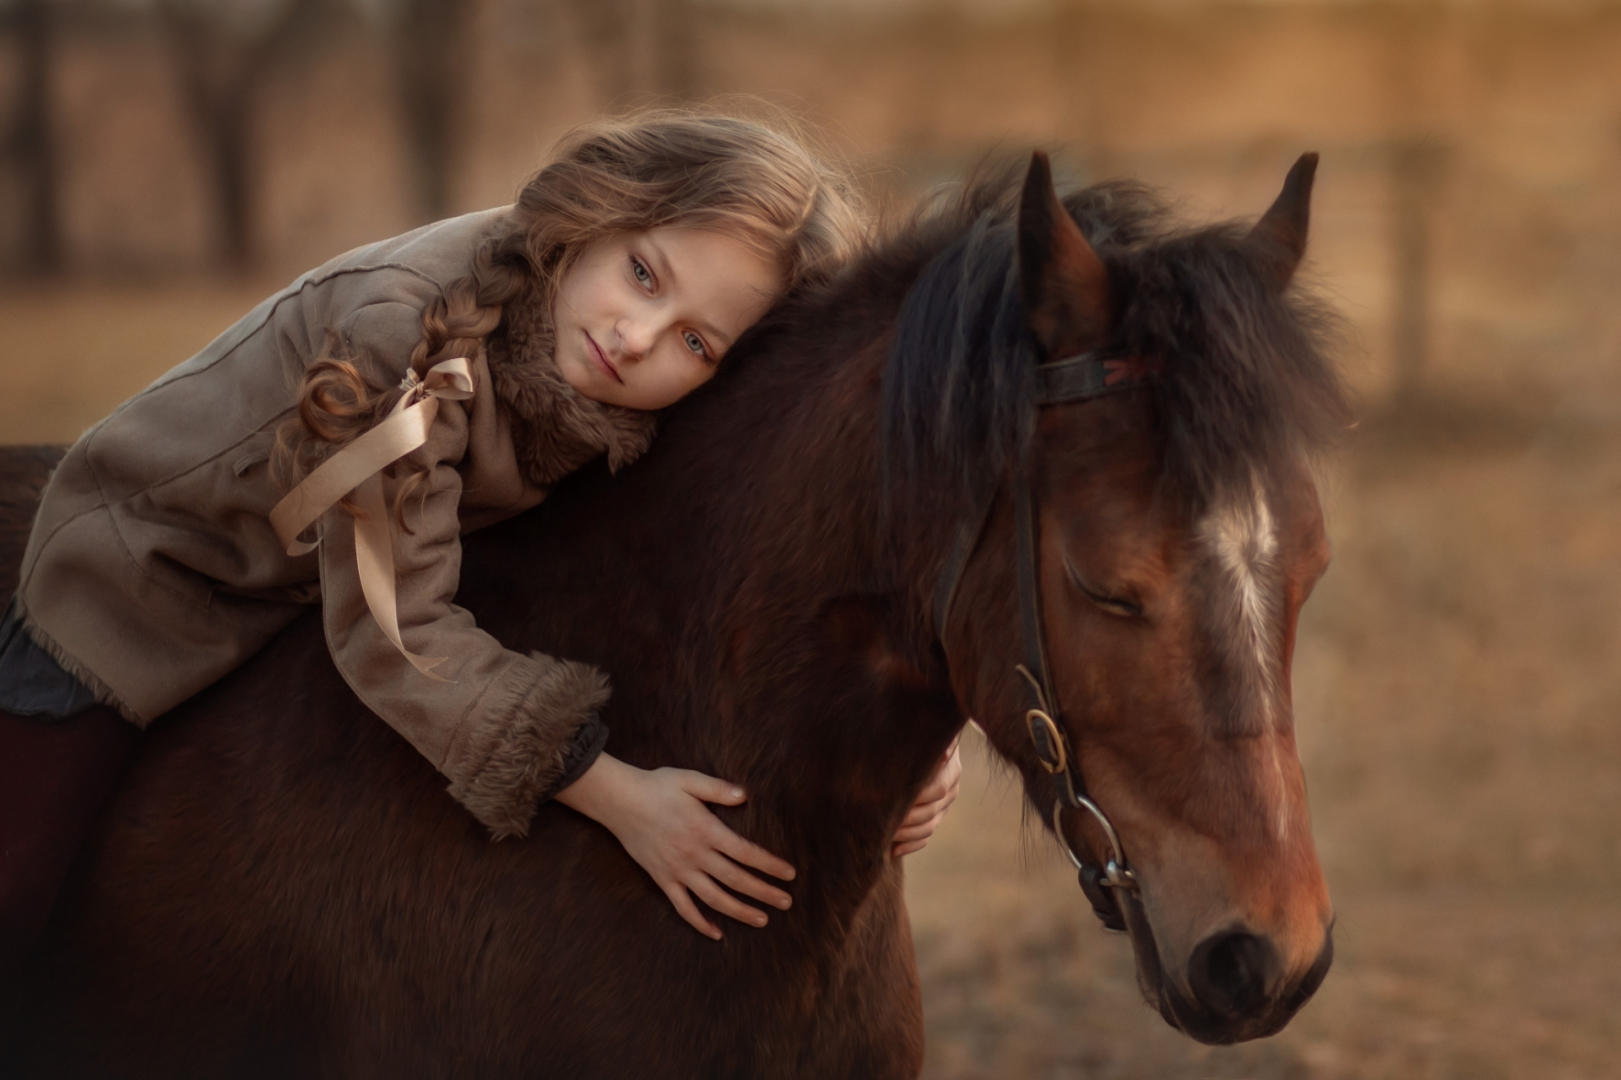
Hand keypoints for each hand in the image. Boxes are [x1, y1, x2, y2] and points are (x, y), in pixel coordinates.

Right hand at [556, 753, 795, 940]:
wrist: (619, 802)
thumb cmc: (656, 787)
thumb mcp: (689, 780)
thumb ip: (718, 789)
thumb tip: (745, 796)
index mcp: (706, 830)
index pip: (746, 853)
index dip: (770, 865)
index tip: (789, 874)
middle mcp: (695, 855)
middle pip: (736, 880)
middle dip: (764, 892)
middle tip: (787, 902)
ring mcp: (678, 871)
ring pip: (714, 899)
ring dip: (740, 911)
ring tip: (762, 920)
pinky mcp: (663, 880)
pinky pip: (683, 907)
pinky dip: (700, 923)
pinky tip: (716, 933)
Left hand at [892, 736, 961, 857]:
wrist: (913, 741)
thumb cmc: (910, 732)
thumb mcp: (917, 732)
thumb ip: (926, 741)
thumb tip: (942, 754)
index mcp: (950, 767)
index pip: (939, 789)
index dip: (917, 797)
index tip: (893, 799)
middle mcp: (951, 787)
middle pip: (932, 810)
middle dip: (907, 818)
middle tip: (882, 820)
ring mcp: (944, 804)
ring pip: (930, 826)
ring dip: (907, 834)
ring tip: (885, 835)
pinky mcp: (935, 815)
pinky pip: (926, 837)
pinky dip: (910, 845)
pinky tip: (893, 850)